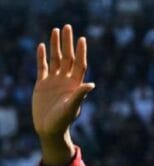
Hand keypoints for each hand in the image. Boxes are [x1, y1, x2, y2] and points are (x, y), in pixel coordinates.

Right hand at [33, 25, 94, 165]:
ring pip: (55, 59)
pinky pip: (42, 67)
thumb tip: (91, 84)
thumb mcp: (72, 107)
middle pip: (67, 57)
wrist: (50, 129)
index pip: (79, 64)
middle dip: (67, 42)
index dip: (81, 51)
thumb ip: (80, 95)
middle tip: (67, 27)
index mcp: (75, 85)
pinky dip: (41, 56)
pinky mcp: (42, 84)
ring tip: (55, 30)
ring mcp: (54, 81)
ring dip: (55, 45)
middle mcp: (66, 80)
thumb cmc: (63, 121)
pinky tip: (42, 46)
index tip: (82, 39)